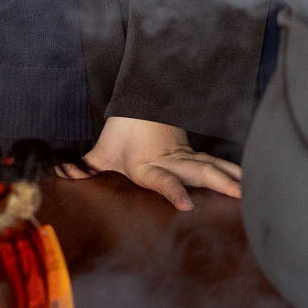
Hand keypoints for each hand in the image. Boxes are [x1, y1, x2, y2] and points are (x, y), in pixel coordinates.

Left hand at [55, 116, 239, 211]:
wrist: (139, 101)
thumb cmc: (120, 130)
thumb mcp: (101, 152)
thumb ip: (83, 168)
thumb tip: (57, 173)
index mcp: (148, 165)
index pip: (163, 180)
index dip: (174, 192)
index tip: (186, 206)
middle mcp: (170, 161)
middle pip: (198, 172)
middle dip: (219, 183)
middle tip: (239, 195)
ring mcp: (184, 156)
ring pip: (210, 166)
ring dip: (231, 177)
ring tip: (250, 189)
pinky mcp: (191, 153)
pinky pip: (212, 162)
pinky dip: (231, 170)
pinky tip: (248, 179)